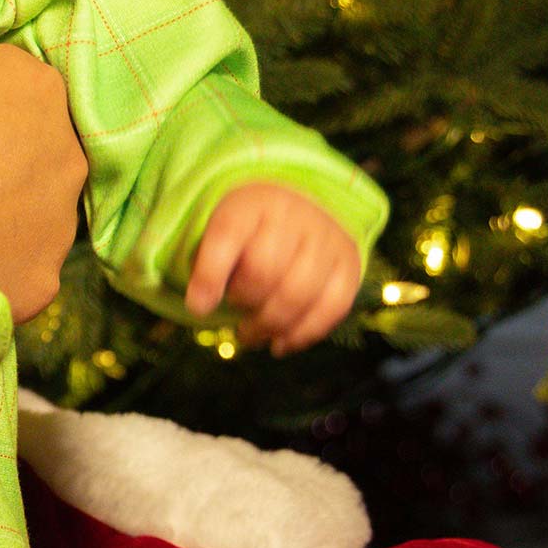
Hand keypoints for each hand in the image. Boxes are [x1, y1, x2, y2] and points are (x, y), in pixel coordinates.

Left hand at [185, 183, 361, 355]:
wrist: (301, 211)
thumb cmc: (250, 233)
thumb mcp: (221, 234)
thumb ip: (206, 265)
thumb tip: (200, 308)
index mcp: (253, 203)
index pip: (227, 236)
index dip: (209, 276)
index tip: (197, 308)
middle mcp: (295, 215)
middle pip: (264, 270)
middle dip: (243, 299)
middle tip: (234, 307)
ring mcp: (328, 239)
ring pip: (297, 294)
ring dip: (268, 324)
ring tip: (250, 333)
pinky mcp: (350, 265)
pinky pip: (331, 308)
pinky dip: (303, 334)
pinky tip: (280, 344)